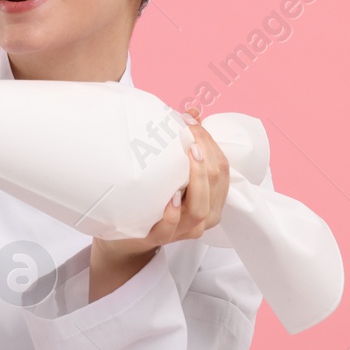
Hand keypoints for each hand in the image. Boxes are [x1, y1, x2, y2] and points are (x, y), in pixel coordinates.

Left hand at [94, 107, 230, 262]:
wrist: (128, 234)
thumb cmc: (155, 200)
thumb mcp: (172, 171)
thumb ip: (185, 145)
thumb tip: (192, 112)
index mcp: (211, 199)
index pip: (222, 169)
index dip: (211, 143)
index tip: (193, 122)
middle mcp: (203, 217)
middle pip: (216, 184)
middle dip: (206, 154)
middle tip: (189, 131)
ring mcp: (182, 230)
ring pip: (200, 209)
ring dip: (197, 181)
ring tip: (189, 156)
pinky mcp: (158, 238)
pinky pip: (171, 228)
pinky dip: (172, 213)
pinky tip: (170, 198)